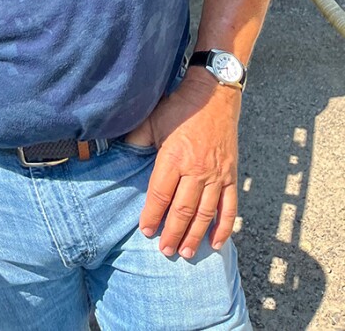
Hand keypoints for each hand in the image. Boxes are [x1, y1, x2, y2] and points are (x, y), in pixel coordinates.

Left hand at [125, 69, 241, 258]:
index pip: (160, 194)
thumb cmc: (179, 108)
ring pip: (205, 213)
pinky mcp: (230, 176)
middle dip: (172, 233)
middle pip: (183, 210)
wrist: (213, 96)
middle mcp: (196, 170)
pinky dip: (223, 228)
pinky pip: (229, 208)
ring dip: (195, 236)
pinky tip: (216, 243)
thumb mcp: (152, 120)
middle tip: (165, 251)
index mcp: (174, 157)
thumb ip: (136, 141)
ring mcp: (216, 175)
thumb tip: (117, 154)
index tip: (145, 230)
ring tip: (186, 253)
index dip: (152, 215)